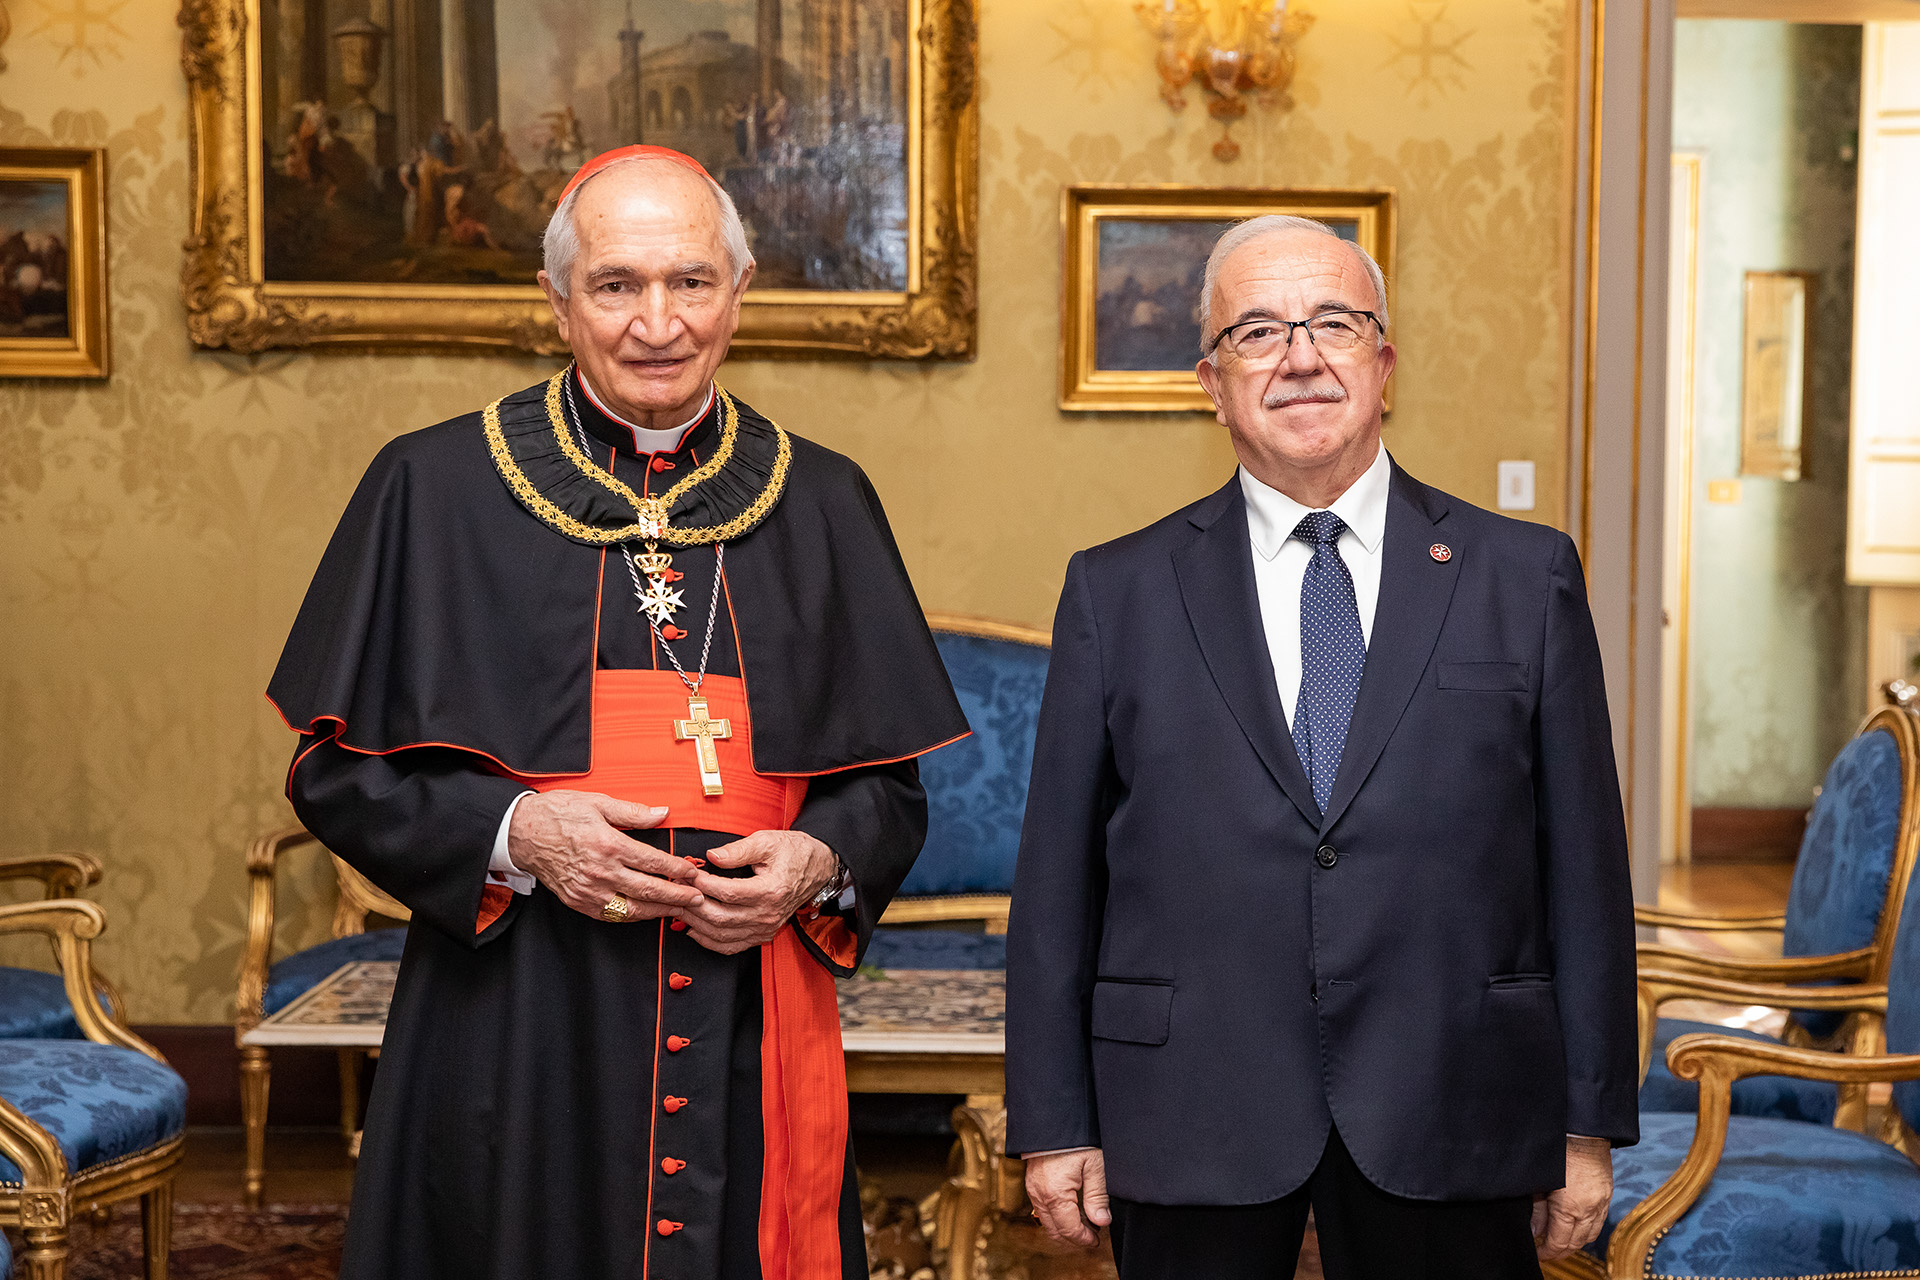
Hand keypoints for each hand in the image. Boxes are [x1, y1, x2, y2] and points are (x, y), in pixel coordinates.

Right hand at [506, 791, 701, 921]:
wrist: (521, 832)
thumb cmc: (557, 814)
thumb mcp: (598, 802)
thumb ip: (633, 812)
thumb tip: (662, 813)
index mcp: (608, 844)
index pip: (652, 862)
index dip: (677, 869)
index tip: (693, 873)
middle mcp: (599, 871)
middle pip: (648, 889)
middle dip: (677, 896)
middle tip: (698, 898)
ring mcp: (588, 890)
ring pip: (632, 908)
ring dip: (659, 910)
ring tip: (679, 909)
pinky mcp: (578, 901)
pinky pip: (612, 914)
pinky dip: (633, 915)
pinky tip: (647, 912)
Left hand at [678, 830, 837, 954]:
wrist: (818, 867)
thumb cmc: (794, 852)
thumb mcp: (768, 841)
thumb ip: (738, 850)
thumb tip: (712, 856)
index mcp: (771, 890)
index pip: (728, 892)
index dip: (703, 884)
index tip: (688, 873)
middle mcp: (769, 914)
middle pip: (721, 918)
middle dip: (693, 906)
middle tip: (676, 892)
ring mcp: (766, 927)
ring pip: (723, 935)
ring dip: (697, 925)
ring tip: (679, 909)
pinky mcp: (764, 933)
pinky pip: (733, 946)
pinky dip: (710, 942)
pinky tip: (694, 930)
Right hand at [1026, 1148, 1109, 1247]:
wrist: (1052, 1118)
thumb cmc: (1076, 1139)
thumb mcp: (1095, 1165)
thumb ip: (1098, 1196)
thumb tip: (1102, 1222)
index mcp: (1056, 1194)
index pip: (1069, 1230)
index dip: (1085, 1239)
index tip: (1097, 1240)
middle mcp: (1040, 1195)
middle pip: (1055, 1231)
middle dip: (1074, 1238)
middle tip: (1093, 1235)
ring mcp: (1033, 1189)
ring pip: (1047, 1222)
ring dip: (1065, 1227)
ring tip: (1085, 1221)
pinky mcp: (1031, 1183)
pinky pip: (1042, 1208)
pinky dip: (1056, 1215)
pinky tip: (1072, 1207)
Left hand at [1532, 1135, 1611, 1259]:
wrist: (1583, 1134)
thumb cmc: (1557, 1153)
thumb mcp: (1540, 1184)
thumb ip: (1538, 1211)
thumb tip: (1536, 1231)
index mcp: (1568, 1208)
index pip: (1559, 1242)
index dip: (1548, 1252)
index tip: (1539, 1254)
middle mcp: (1588, 1210)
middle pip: (1576, 1243)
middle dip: (1561, 1251)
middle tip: (1548, 1251)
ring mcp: (1601, 1204)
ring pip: (1590, 1235)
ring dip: (1576, 1242)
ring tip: (1561, 1240)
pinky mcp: (1607, 1196)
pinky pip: (1599, 1222)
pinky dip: (1588, 1229)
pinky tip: (1576, 1226)